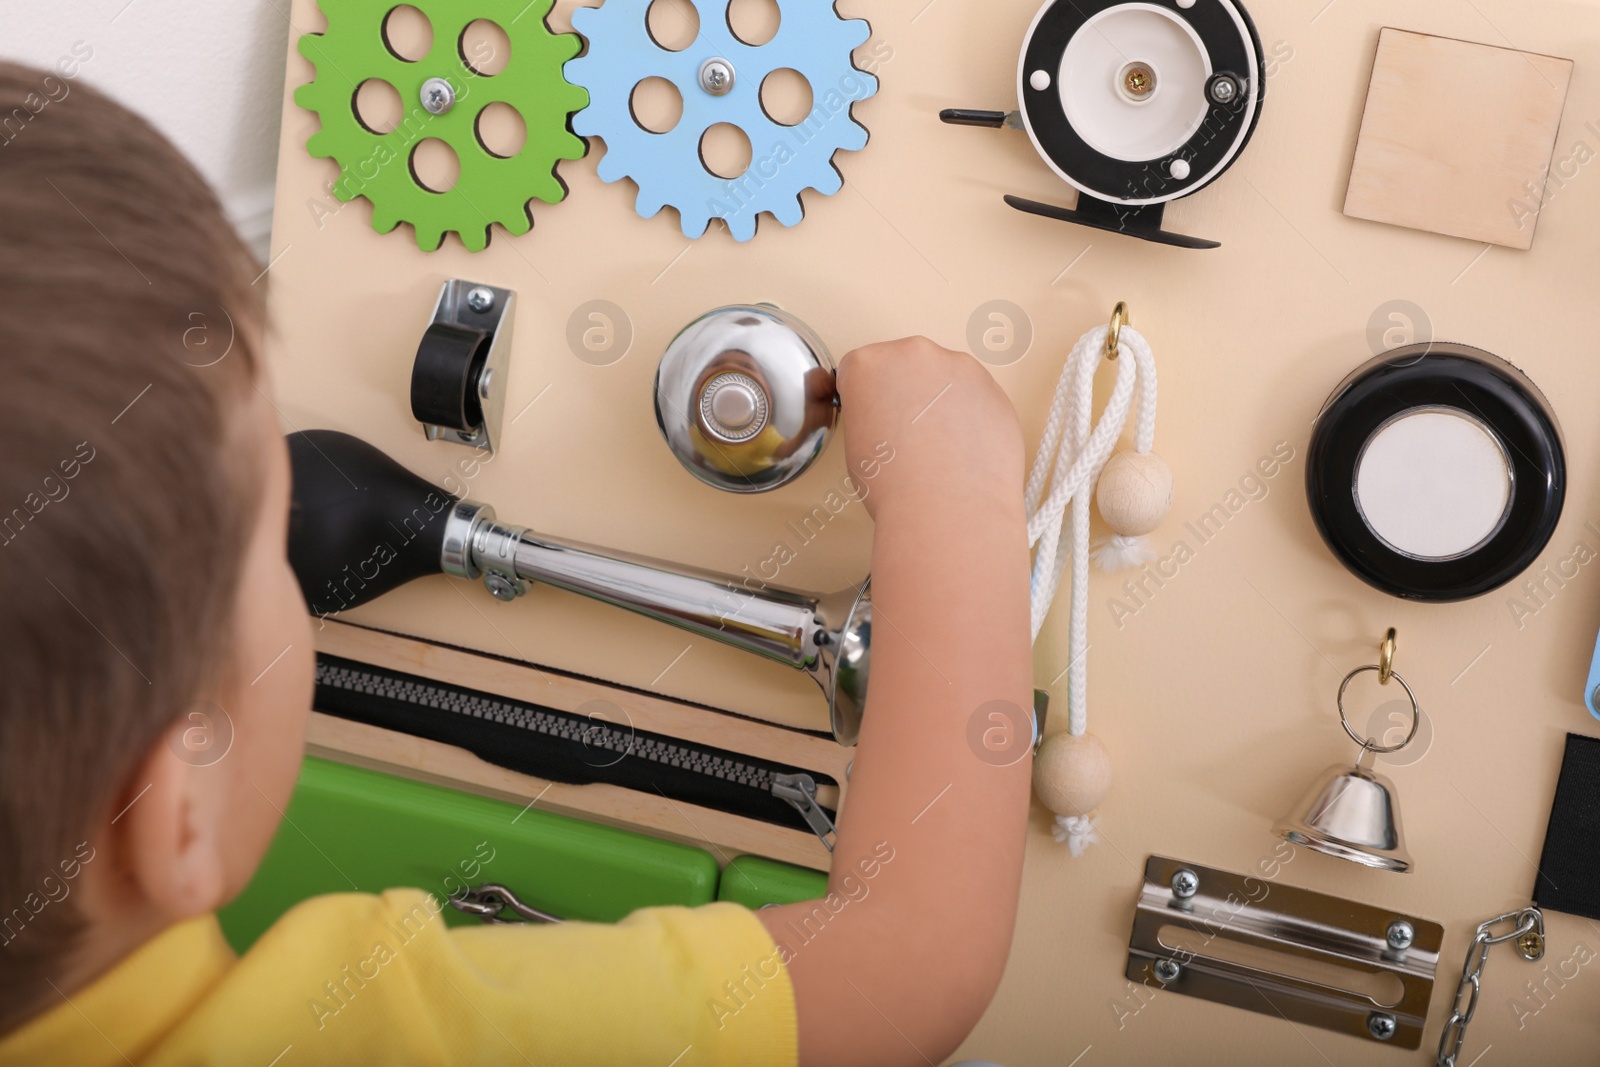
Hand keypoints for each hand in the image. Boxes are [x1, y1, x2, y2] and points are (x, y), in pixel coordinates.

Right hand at [836, 336, 1024, 519]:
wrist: (946, 508)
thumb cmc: (895, 484)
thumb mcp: (856, 444)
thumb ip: (870, 414)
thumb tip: (888, 419)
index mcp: (870, 364)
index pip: (859, 369)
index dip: (865, 398)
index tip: (874, 416)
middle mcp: (916, 354)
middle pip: (906, 365)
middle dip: (906, 393)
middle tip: (906, 434)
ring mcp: (961, 368)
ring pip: (946, 379)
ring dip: (941, 402)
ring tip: (939, 447)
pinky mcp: (995, 389)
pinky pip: (977, 398)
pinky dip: (970, 417)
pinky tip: (963, 451)